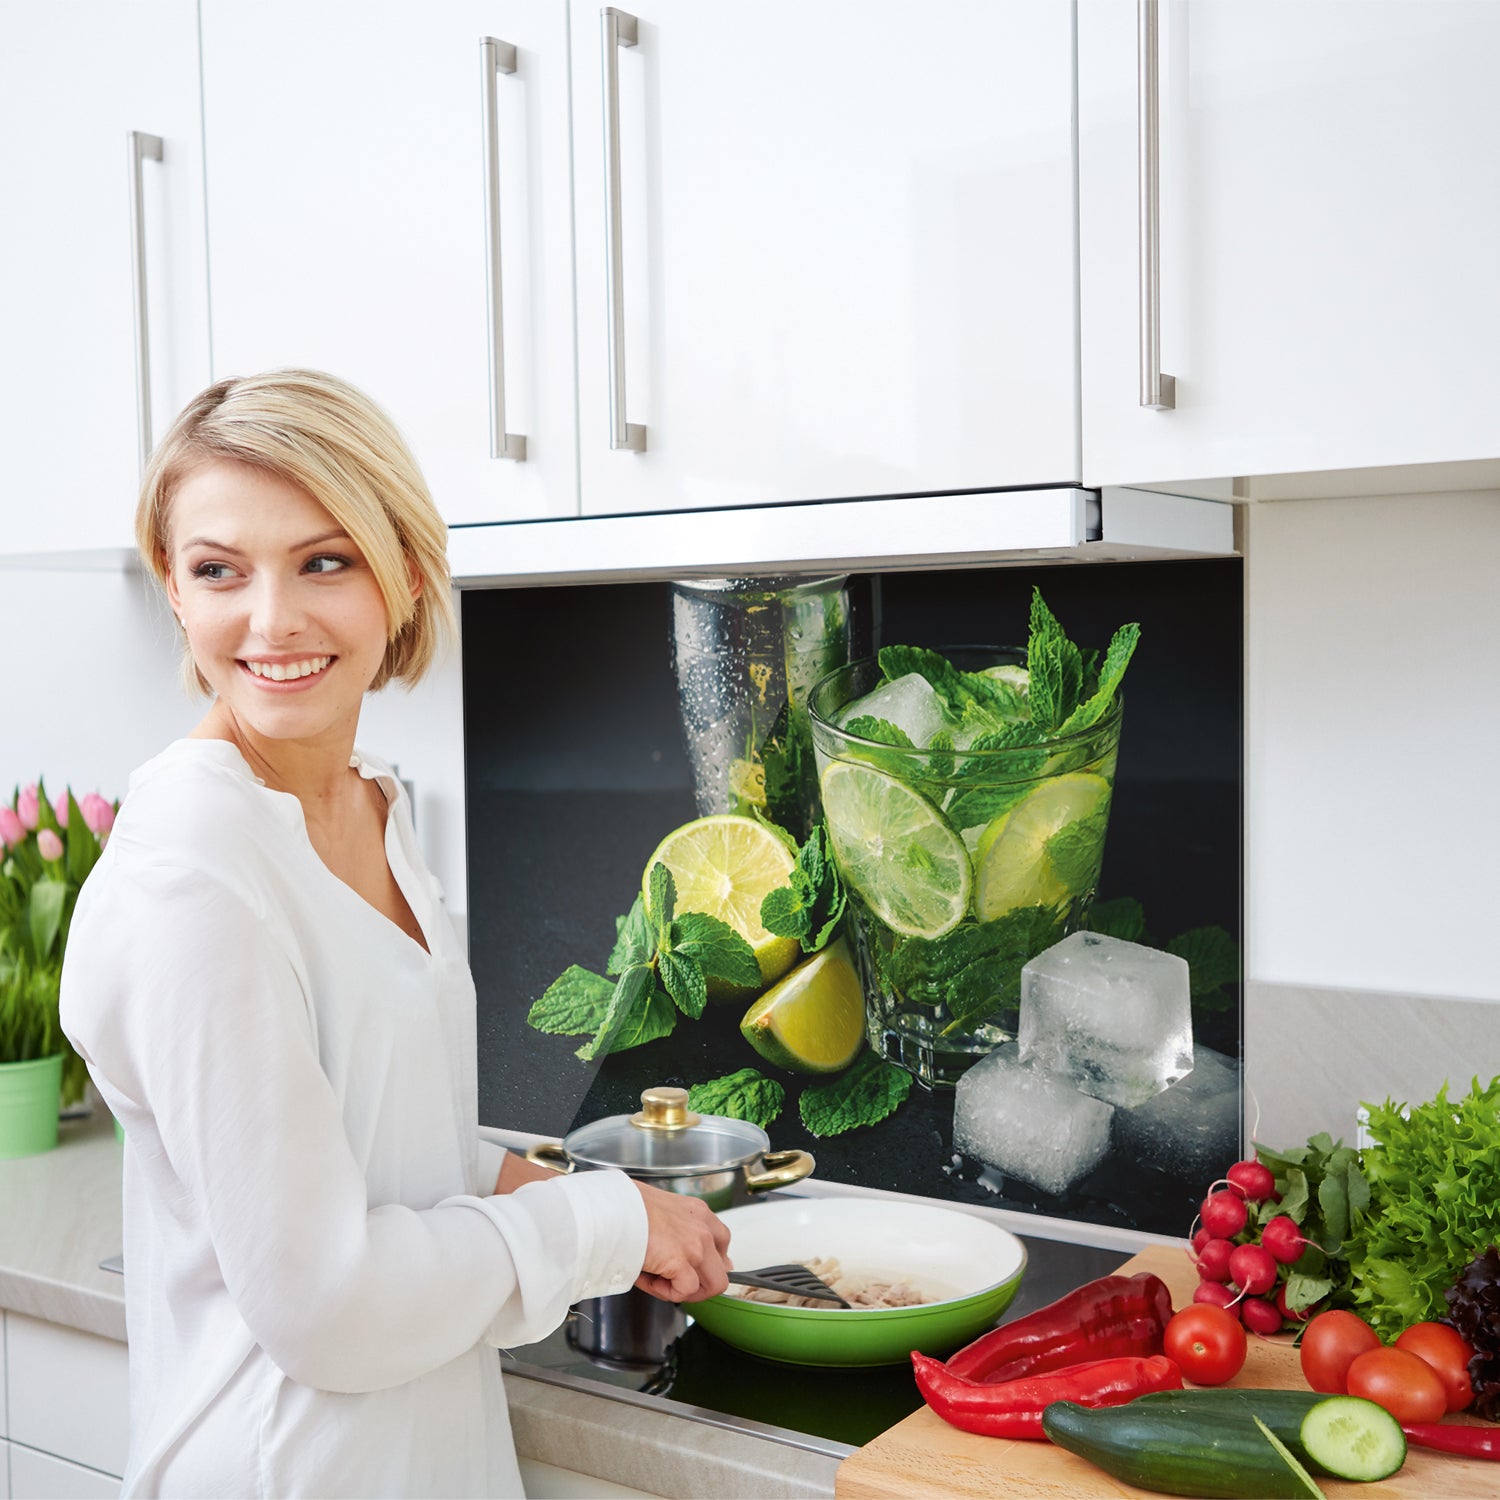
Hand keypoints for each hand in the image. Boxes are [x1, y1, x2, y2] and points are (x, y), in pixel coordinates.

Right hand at [631, 1181, 731, 1302]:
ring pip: (712, 1286)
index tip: (694, 1271)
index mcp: (698, 1212)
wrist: (612, 1209)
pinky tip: (650, 1280)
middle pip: (723, 1271)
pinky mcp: (681, 1261)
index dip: (709, 1263)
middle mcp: (703, 1227)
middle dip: (701, 1284)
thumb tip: (681, 1253)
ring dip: (686, 1291)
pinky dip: (667, 1293)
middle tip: (677, 1284)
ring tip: (662, 1282)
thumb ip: (677, 1228)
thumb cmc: (626, 1207)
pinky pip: (685, 1291)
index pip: (722, 1243)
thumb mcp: (661, 1211)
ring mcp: (696, 1245)